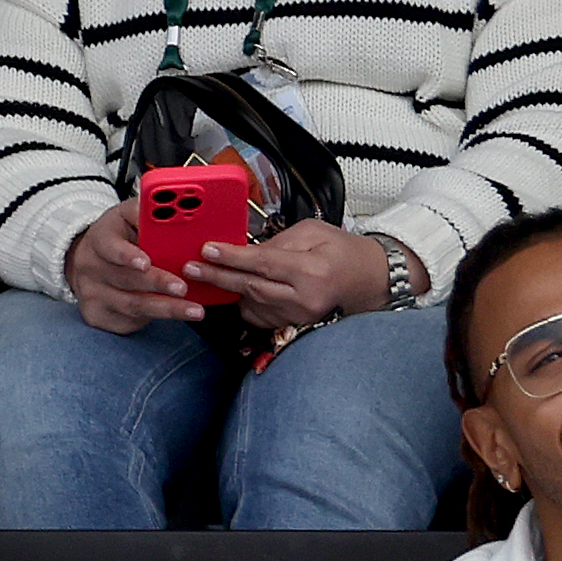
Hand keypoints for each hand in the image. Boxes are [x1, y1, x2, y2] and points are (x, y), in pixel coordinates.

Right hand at [65, 200, 202, 333]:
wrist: (88, 262)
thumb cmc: (119, 236)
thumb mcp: (128, 216)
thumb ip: (148, 211)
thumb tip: (179, 210)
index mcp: (99, 238)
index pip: (110, 247)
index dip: (127, 256)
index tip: (146, 263)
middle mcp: (90, 268)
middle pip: (125, 280)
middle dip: (157, 284)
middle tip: (183, 289)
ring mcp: (92, 295)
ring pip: (132, 305)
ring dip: (166, 309)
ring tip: (194, 310)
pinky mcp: (97, 316)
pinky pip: (128, 321)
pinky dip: (154, 320)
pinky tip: (175, 316)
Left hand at [181, 221, 420, 328]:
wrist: (369, 280)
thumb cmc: (344, 253)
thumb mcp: (313, 233)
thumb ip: (278, 241)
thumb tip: (246, 250)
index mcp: (311, 271)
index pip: (262, 263)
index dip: (231, 257)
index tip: (207, 250)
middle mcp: (304, 299)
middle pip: (250, 287)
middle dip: (218, 276)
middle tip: (191, 268)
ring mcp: (298, 317)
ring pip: (251, 304)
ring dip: (229, 289)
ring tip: (210, 276)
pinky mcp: (294, 326)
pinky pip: (259, 317)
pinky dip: (245, 302)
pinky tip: (238, 291)